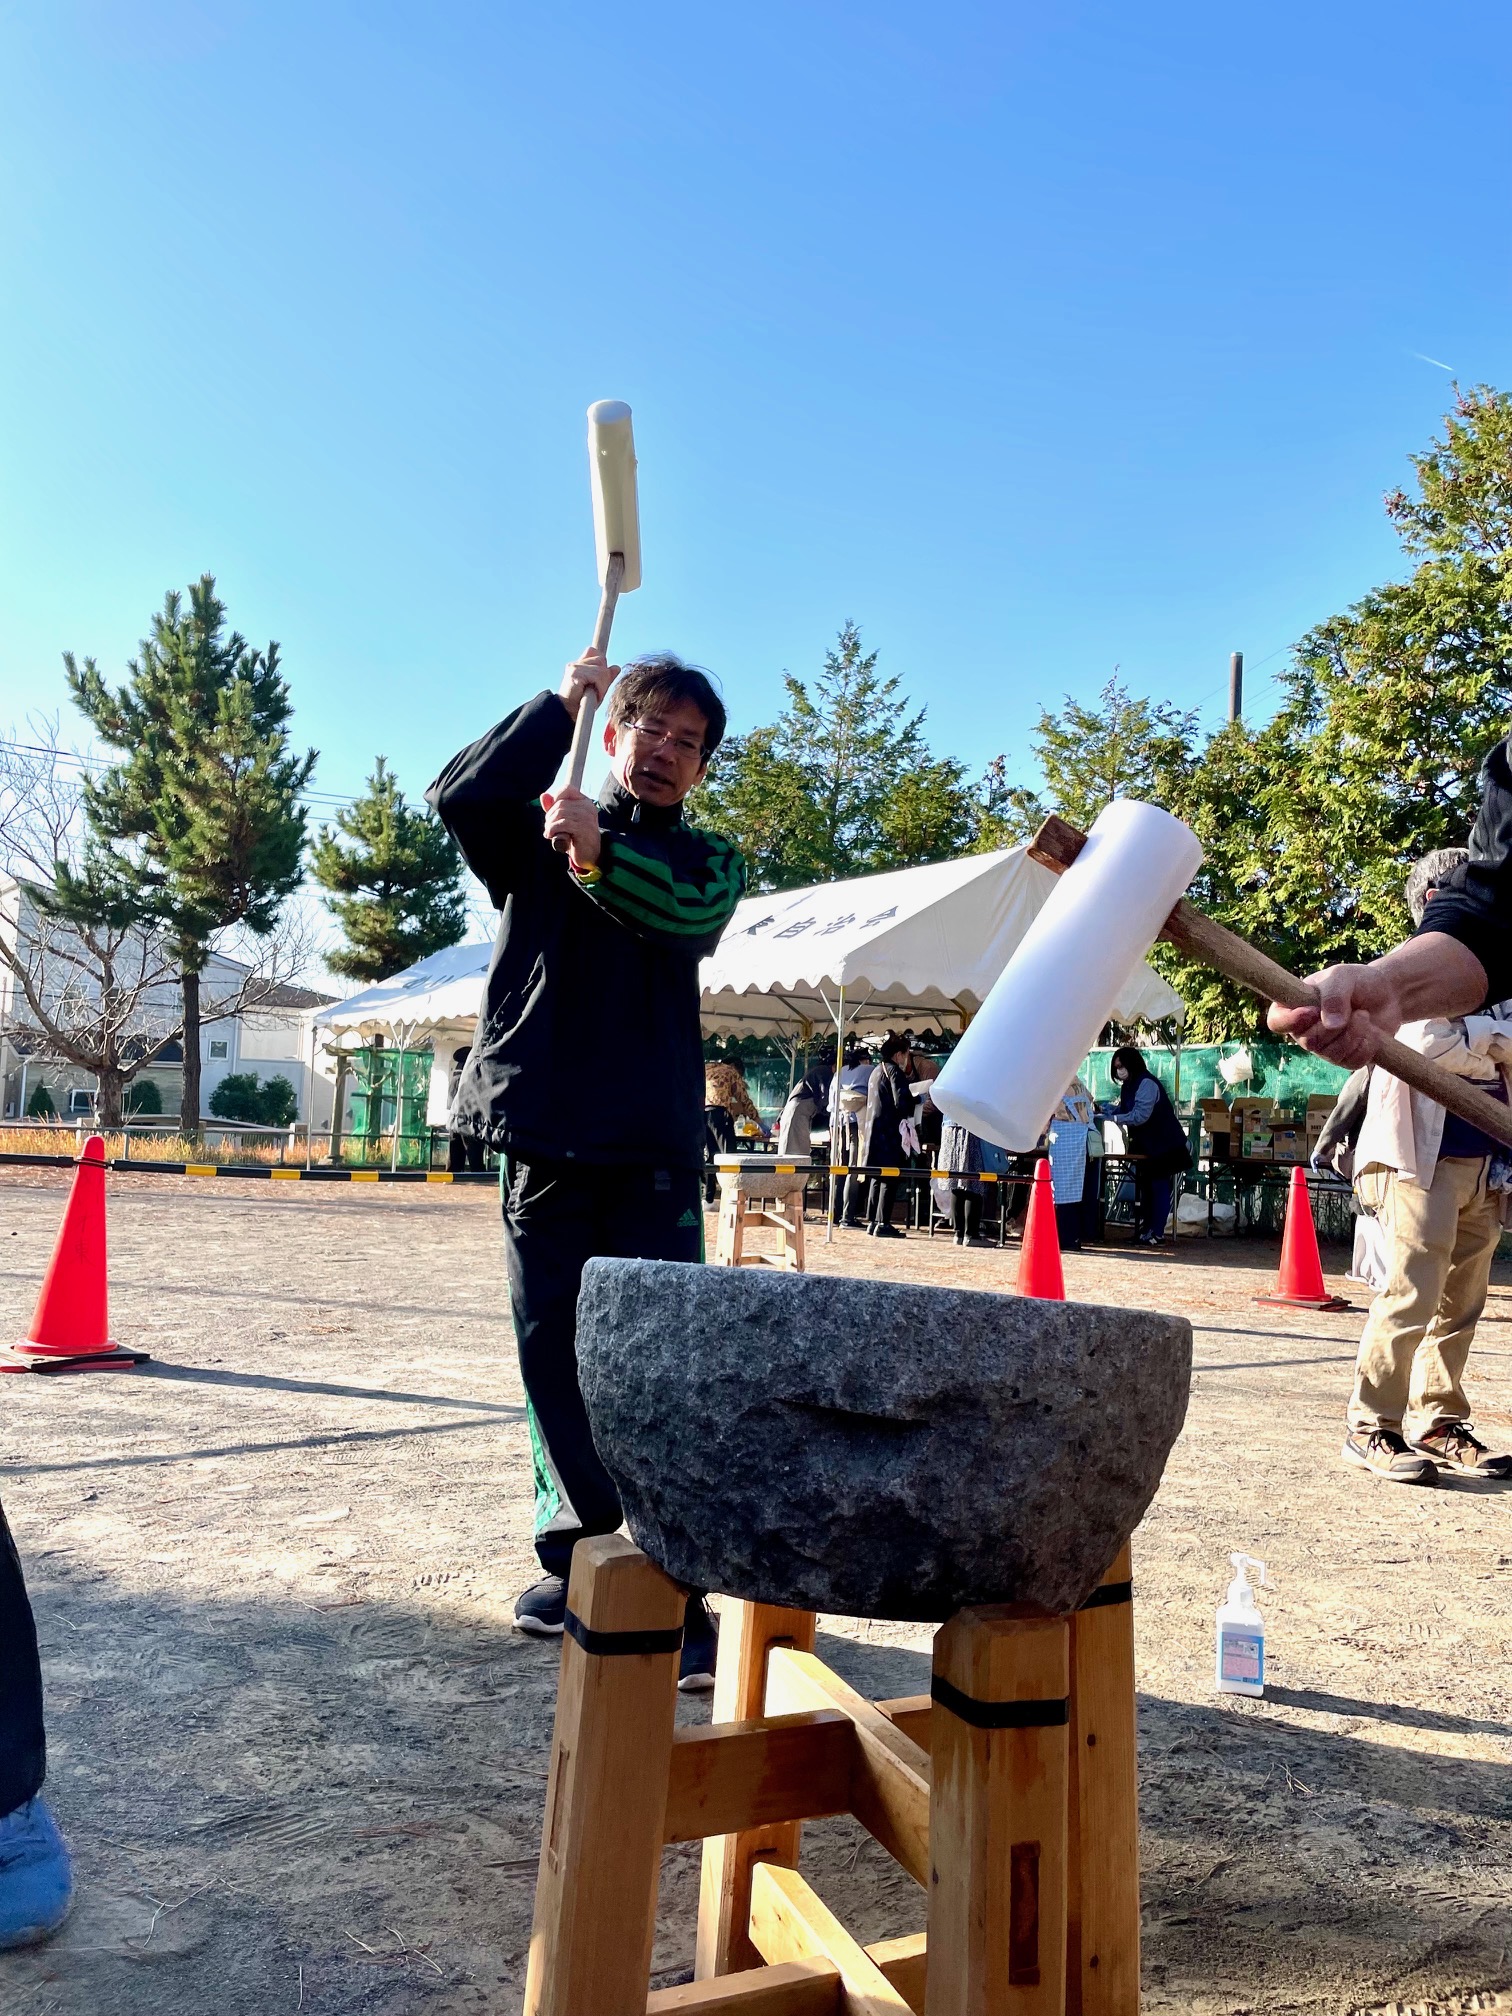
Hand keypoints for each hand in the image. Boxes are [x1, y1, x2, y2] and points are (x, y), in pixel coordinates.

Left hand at [540, 787, 601, 869]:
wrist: (590, 855)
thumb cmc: (575, 837)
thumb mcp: (564, 820)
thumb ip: (554, 808)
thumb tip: (544, 796)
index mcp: (585, 802)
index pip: (566, 789)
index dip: (554, 800)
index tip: (552, 814)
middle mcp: (588, 807)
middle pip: (560, 804)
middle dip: (549, 816)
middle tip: (549, 828)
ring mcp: (587, 817)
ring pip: (560, 813)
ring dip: (549, 824)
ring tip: (549, 832)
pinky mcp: (584, 829)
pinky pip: (563, 823)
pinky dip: (552, 829)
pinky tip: (550, 835)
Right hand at [558, 648, 618, 721]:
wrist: (567, 713)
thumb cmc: (582, 703)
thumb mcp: (597, 689)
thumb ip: (606, 677)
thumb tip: (616, 667)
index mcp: (579, 664)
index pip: (593, 652)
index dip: (601, 662)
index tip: (601, 678)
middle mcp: (576, 664)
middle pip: (601, 660)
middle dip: (604, 677)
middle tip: (598, 691)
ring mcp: (575, 667)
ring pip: (601, 669)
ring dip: (602, 684)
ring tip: (595, 694)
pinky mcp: (576, 673)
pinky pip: (597, 676)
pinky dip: (600, 687)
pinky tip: (595, 695)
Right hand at [1268, 963, 1405, 1067]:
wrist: (1387, 994)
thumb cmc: (1357, 981)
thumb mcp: (1343, 976)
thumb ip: (1333, 995)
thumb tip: (1331, 1025)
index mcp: (1294, 1007)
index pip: (1277, 1022)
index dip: (1291, 1021)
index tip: (1313, 1010)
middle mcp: (1305, 1031)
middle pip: (1308, 1042)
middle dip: (1335, 1027)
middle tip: (1354, 1009)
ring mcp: (1324, 1048)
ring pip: (1332, 1054)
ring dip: (1354, 1034)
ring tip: (1364, 1015)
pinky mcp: (1345, 1059)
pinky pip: (1351, 1062)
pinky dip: (1366, 1046)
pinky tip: (1371, 1032)